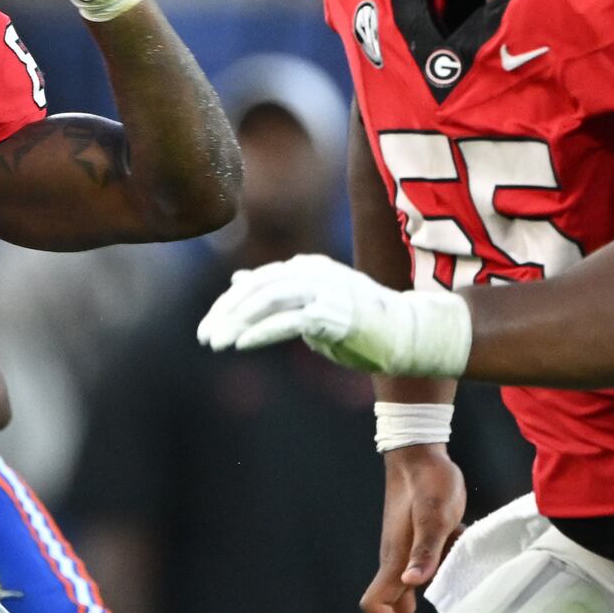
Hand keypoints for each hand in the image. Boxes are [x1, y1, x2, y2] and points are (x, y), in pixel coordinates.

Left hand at [201, 254, 475, 374]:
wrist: (408, 334)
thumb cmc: (361, 324)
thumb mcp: (312, 304)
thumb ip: (278, 292)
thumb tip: (238, 280)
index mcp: (308, 268)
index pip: (257, 281)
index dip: (228, 304)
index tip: (207, 328)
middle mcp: (315, 273)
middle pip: (258, 288)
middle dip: (226, 313)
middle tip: (205, 337)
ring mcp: (326, 291)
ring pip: (269, 300)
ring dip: (237, 322)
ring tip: (217, 343)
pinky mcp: (335, 314)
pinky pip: (289, 320)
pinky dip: (261, 331)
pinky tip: (241, 344)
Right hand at [366, 444, 464, 612]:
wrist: (420, 453)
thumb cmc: (427, 481)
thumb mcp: (434, 516)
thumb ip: (425, 550)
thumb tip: (413, 583)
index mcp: (395, 560)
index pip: (375, 607)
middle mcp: (397, 561)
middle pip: (393, 606)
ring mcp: (406, 552)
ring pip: (411, 590)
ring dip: (430, 598)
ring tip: (458, 594)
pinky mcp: (419, 542)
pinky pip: (425, 569)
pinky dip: (442, 573)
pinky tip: (461, 560)